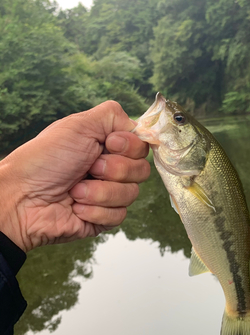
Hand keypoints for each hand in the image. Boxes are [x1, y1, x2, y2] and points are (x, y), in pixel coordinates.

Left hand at [0, 101, 149, 251]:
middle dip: (114, 169)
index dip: (130, 146)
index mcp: (108, 145)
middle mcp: (112, 169)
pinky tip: (75, 207)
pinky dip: (95, 210)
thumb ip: (113, 116)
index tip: (109, 143)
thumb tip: (138, 126)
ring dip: (99, 192)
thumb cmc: (45, 160)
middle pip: (142, 170)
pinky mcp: (105, 218)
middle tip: (88, 168)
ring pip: (132, 194)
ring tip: (75, 191)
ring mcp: (110, 195)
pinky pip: (119, 215)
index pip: (142, 145)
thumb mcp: (78, 125)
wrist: (22, 198)